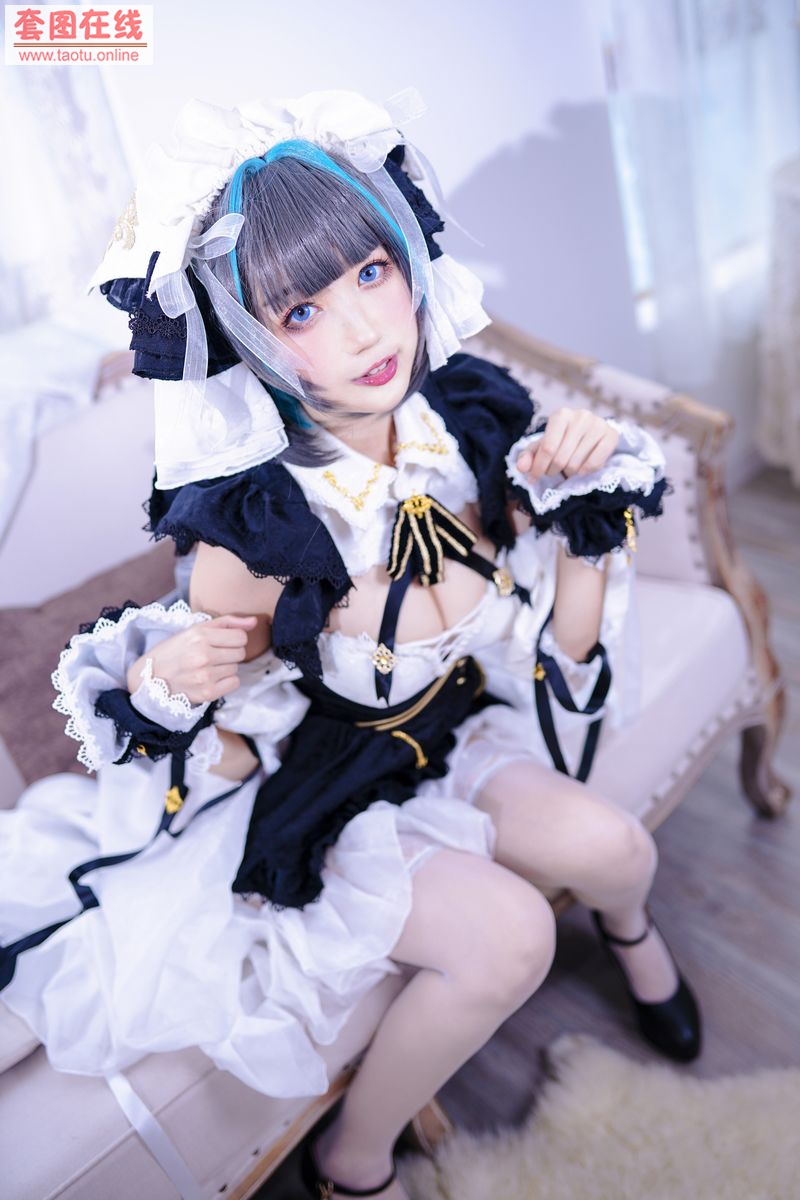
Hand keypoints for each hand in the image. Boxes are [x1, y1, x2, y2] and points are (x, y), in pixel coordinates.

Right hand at [127, 614, 257, 704]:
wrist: (149, 678)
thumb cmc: (173, 651)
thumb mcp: (195, 630)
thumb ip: (227, 623)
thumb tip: (254, 622)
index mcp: (200, 635)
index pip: (240, 636)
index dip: (233, 639)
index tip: (221, 643)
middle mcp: (203, 655)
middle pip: (240, 652)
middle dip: (230, 653)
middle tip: (213, 656)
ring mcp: (205, 676)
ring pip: (236, 668)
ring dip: (226, 668)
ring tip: (207, 667)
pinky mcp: (207, 693)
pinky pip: (234, 683)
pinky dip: (226, 682)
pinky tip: (211, 679)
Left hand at [515, 409, 619, 481]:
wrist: (590, 434)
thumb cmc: (562, 440)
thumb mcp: (542, 445)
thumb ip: (529, 456)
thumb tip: (521, 468)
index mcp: (561, 415)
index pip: (547, 448)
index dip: (539, 467)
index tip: (534, 478)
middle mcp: (581, 416)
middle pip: (561, 458)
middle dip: (553, 471)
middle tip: (554, 471)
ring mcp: (598, 425)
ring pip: (577, 463)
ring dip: (568, 473)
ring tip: (567, 468)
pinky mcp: (611, 436)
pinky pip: (594, 464)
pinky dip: (585, 472)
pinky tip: (581, 470)